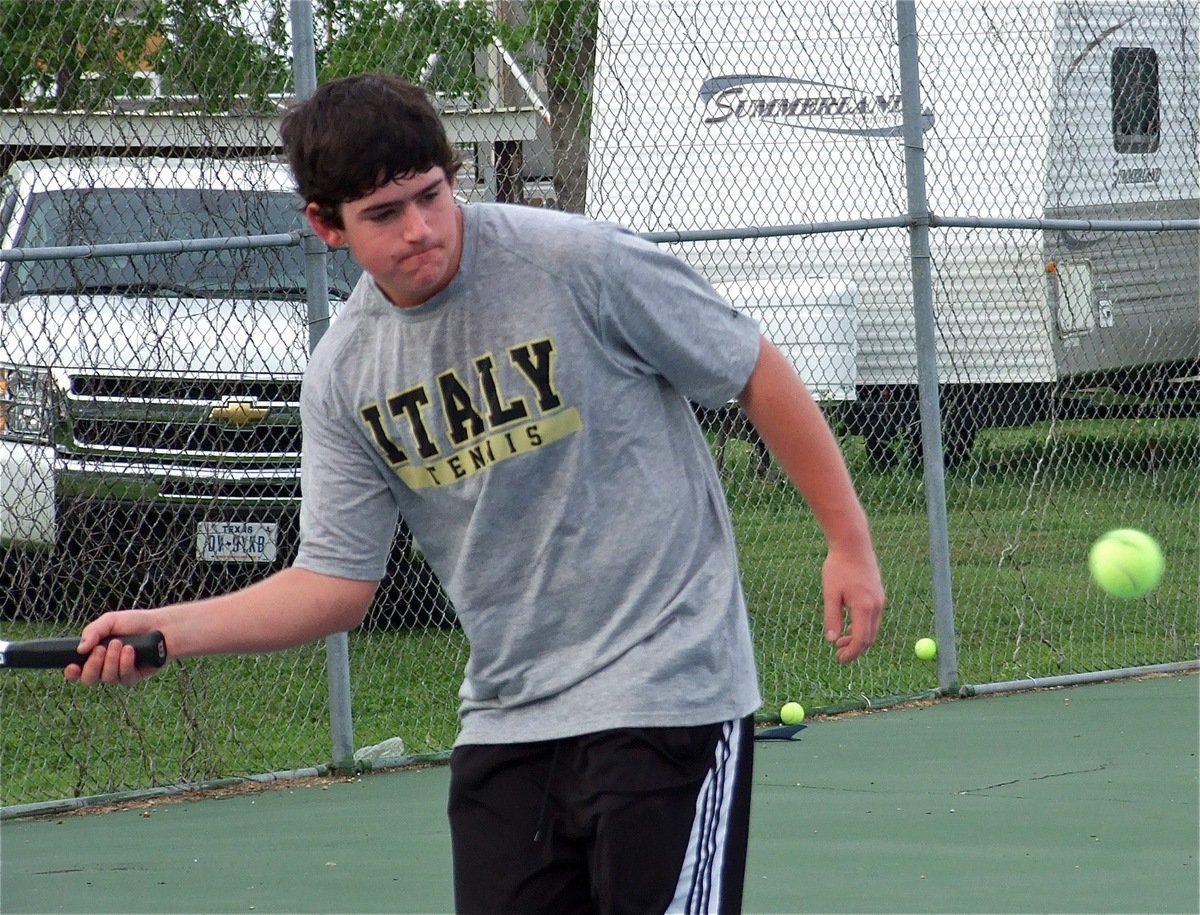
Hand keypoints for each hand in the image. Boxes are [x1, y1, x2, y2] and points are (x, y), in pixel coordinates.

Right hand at [65, 611, 164, 685]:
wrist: (161, 626)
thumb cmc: (135, 623)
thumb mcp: (111, 621)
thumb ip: (93, 632)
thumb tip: (79, 648)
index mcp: (94, 654)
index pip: (77, 670)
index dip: (71, 672)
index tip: (72, 666)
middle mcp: (104, 666)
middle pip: (88, 679)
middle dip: (93, 665)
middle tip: (101, 649)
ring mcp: (119, 673)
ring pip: (107, 678)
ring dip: (112, 660)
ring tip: (121, 644)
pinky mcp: (134, 677)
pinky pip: (124, 677)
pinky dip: (126, 663)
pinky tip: (131, 651)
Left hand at [822, 546, 885, 662]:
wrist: (853, 545)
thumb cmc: (839, 567)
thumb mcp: (830, 594)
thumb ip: (832, 618)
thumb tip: (831, 640)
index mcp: (865, 607)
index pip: (862, 640)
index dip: (852, 653)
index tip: (839, 659)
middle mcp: (877, 606)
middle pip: (870, 637)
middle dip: (855, 649)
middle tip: (838, 654)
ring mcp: (880, 600)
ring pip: (873, 628)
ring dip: (859, 638)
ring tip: (841, 641)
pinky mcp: (879, 595)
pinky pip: (873, 618)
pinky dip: (863, 627)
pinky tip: (849, 627)